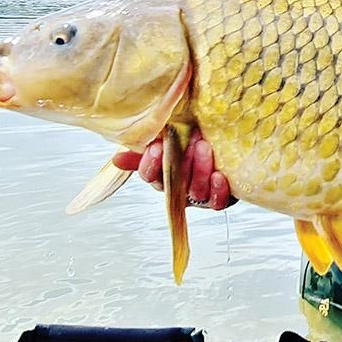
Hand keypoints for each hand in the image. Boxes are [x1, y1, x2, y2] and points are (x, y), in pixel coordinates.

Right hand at [111, 133, 236, 209]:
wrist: (224, 151)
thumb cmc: (191, 145)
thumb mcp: (167, 143)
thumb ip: (144, 150)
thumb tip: (116, 159)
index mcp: (162, 176)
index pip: (150, 175)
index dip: (151, 163)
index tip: (156, 146)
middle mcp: (178, 189)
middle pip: (174, 182)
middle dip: (181, 161)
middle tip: (189, 139)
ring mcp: (198, 196)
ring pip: (195, 191)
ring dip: (200, 169)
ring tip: (204, 147)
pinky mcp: (219, 199)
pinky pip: (217, 202)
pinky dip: (217, 189)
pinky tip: (218, 175)